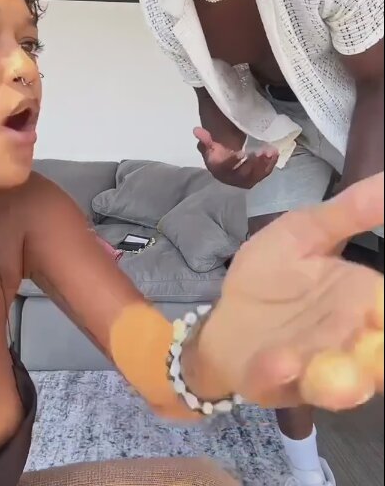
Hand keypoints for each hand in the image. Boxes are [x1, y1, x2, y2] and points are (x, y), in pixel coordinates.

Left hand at [184, 172, 383, 411]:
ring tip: (345, 375)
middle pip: (377, 355)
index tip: (381, 304)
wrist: (227, 311)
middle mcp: (351, 341)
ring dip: (345, 381)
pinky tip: (281, 360)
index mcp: (364, 300)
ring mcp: (313, 367)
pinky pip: (281, 383)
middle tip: (377, 346)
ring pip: (341, 383)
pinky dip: (281, 375)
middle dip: (378, 355)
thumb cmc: (273, 271)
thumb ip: (348, 213)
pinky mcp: (272, 382)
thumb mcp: (306, 231)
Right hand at [193, 127, 278, 188]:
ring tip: (271, 151)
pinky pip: (263, 174)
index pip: (225, 168)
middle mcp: (231, 178)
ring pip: (255, 176)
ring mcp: (244, 180)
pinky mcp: (255, 178)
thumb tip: (196, 131)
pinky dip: (270, 164)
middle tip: (261, 151)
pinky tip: (274, 153)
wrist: (226, 159)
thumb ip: (205, 139)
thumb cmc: (217, 151)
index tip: (240, 153)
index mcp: (218, 170)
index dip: (232, 162)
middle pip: (243, 175)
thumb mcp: (210, 144)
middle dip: (253, 164)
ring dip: (264, 164)